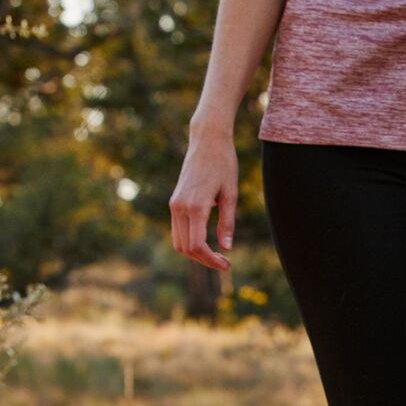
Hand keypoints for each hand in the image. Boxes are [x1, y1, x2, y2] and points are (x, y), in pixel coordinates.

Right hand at [169, 124, 238, 271]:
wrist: (207, 140)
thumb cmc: (223, 164)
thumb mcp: (231, 194)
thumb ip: (227, 222)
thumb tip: (227, 248)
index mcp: (196, 206)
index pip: (197, 245)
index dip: (211, 260)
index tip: (227, 265)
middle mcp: (180, 207)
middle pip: (186, 248)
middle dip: (204, 260)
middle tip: (225, 263)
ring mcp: (174, 204)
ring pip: (178, 242)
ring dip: (196, 253)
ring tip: (217, 255)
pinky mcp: (174, 201)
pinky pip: (178, 230)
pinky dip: (190, 241)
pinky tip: (207, 242)